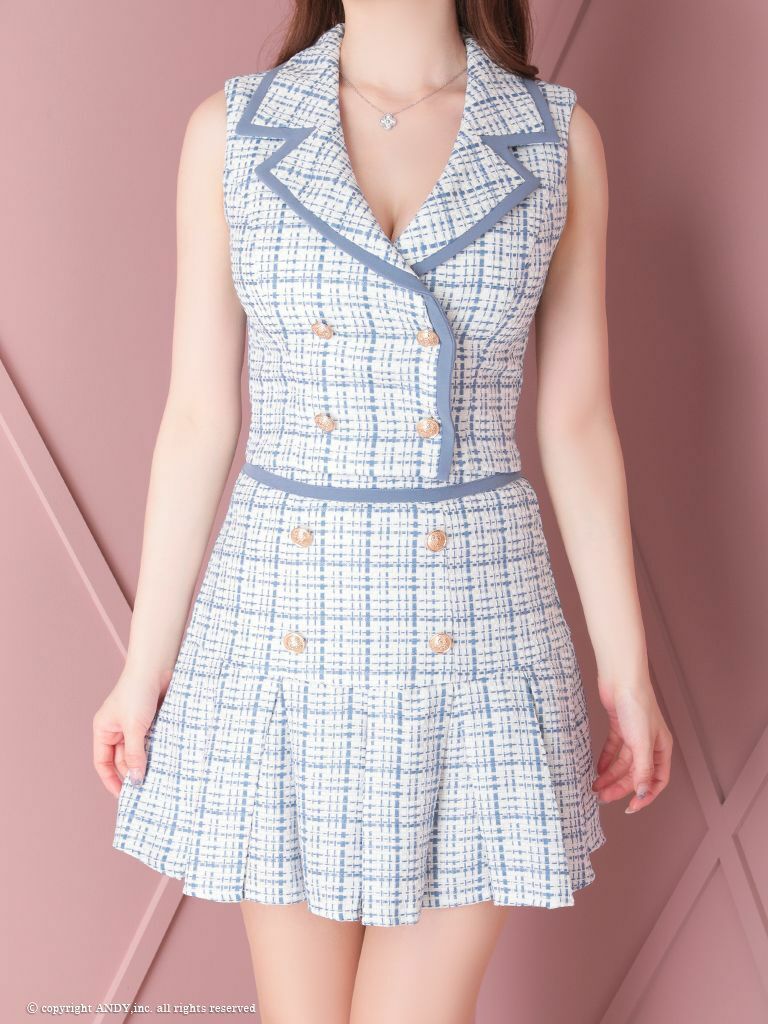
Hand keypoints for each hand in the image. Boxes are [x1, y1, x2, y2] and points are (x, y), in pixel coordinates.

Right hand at [92, 666, 171, 796]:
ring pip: (138, 752)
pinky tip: (165, 762)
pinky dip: (156, 752)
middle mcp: (116, 729)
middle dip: (132, 773)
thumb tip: (136, 780)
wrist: (157, 667)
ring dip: (146, 763)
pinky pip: (151, 742)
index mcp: (104, 729)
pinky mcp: (150, 721)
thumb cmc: (138, 692)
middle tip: (147, 790)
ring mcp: (134, 725)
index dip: (111, 780)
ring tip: (158, 780)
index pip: (103, 763)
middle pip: (122, 760)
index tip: (124, 797)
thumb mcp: (134, 727)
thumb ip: (135, 754)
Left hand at [591, 678, 673, 812]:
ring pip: (622, 763)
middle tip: (602, 798)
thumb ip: (642, 770)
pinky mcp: (619, 727)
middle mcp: (649, 744)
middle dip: (620, 788)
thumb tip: (642, 793)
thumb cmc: (637, 706)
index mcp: (662, 749)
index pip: (656, 780)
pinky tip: (597, 769)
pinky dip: (605, 760)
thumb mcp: (642, 743)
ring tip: (595, 787)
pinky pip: (613, 750)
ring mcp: (634, 735)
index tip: (629, 808)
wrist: (621, 678)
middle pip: (635, 774)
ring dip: (610, 776)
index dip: (644, 796)